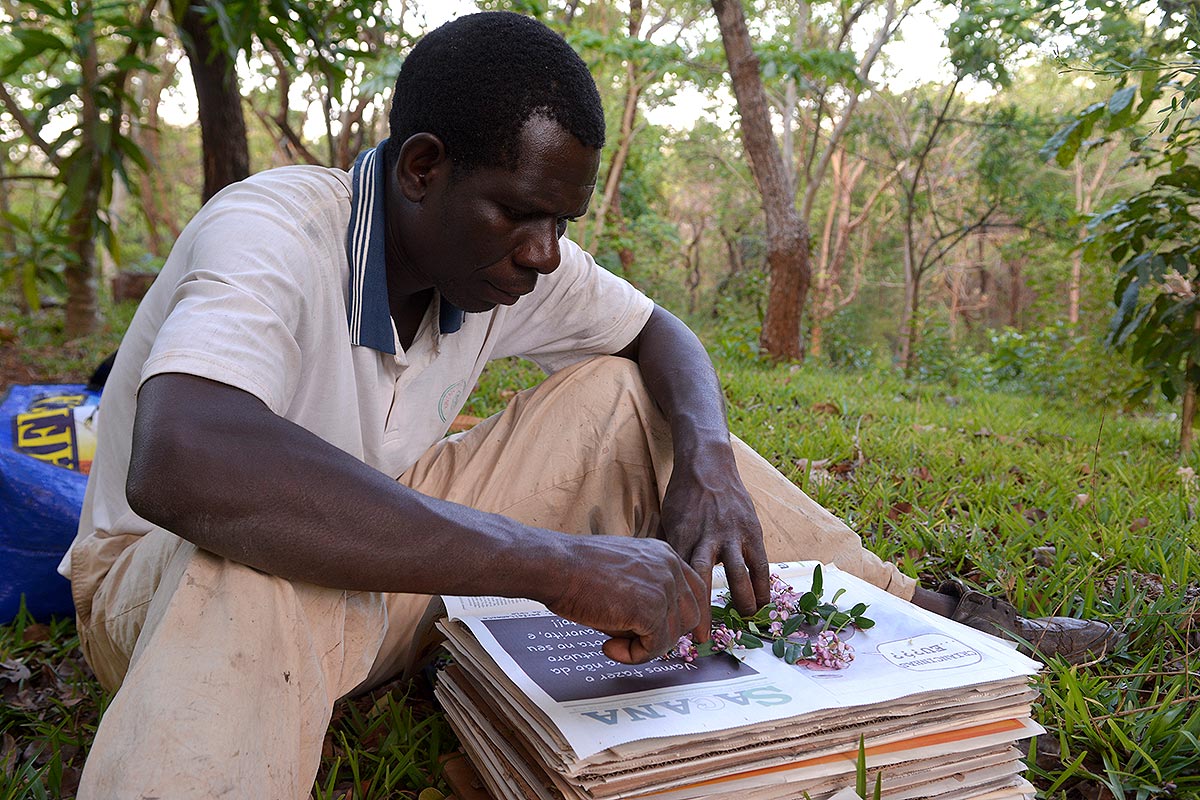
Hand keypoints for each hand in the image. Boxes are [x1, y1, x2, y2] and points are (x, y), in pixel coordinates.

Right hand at [542, 535, 707, 663]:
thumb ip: (645, 594)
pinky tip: (609, 647)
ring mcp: (664, 588)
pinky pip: (654, 647)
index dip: (696, 616)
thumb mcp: (623, 575)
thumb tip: (653, 632)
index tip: (697, 635)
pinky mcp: (651, 610)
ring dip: (643, 647)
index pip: (696, 588)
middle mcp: (669, 568)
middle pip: (690, 615)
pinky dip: (633, 656)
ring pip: (672, 635)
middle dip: (667, 636)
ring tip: (611, 643)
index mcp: (663, 555)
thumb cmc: (577, 570)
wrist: (557, 566)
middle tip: (636, 645)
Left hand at [659, 447, 770, 637]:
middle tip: (703, 638)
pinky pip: (760, 563)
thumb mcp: (667, 521)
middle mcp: (705, 537)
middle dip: (703, 611)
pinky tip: (763, 603)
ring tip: (744, 620)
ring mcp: (731, 534)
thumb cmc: (684, 496)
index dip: (676, 603)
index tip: (672, 627)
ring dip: (741, 600)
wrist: (708, 465)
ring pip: (738, 573)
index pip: (677, 577)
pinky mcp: (751, 531)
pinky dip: (762, 585)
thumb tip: (650, 579)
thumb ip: (665, 550)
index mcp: (680, 537)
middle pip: (703, 580)